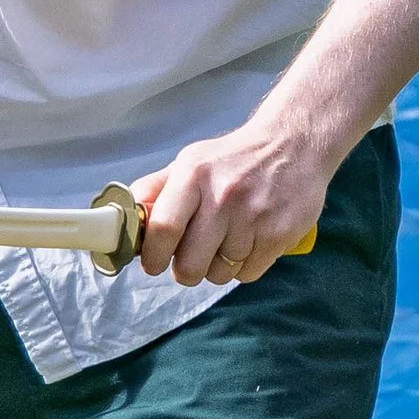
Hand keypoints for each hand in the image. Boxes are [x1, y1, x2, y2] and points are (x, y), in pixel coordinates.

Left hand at [132, 118, 334, 288]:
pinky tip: (247, 244)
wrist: (294, 144)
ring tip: (224, 244)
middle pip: (190, 264)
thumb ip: (156, 188)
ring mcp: (254, 218)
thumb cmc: (235, 158)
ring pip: (219, 273)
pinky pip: (247, 274)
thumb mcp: (191, 161)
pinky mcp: (279, 235)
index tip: (152, 264)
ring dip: (216, 268)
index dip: (152, 256)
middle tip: (189, 262)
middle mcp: (223, 196)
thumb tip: (123, 215)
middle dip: (184, 271)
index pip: (163, 229)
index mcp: (194, 175)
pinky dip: (243, 267)